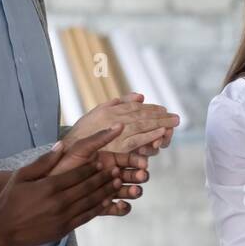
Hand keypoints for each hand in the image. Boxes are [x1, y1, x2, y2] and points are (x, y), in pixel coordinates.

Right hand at [0, 141, 121, 245]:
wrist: (2, 228)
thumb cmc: (10, 199)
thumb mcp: (22, 175)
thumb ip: (43, 161)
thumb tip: (61, 145)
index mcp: (49, 186)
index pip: (78, 174)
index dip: (93, 168)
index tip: (104, 161)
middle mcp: (59, 201)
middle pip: (88, 187)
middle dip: (104, 178)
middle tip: (118, 170)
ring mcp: (63, 216)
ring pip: (91, 202)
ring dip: (106, 192)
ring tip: (118, 184)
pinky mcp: (64, 228)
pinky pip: (86, 216)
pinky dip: (99, 208)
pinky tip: (108, 201)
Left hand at [51, 124, 150, 215]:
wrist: (46, 191)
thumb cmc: (62, 167)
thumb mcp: (81, 149)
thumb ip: (100, 138)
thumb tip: (119, 124)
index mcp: (107, 160)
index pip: (128, 159)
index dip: (138, 161)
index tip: (143, 163)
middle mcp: (108, 175)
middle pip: (132, 176)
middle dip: (139, 176)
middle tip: (140, 177)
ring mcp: (106, 191)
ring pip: (128, 192)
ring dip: (134, 191)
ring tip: (133, 191)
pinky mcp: (102, 207)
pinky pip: (118, 209)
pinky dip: (123, 208)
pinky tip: (119, 204)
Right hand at [65, 93, 180, 154]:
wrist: (68, 150)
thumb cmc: (83, 132)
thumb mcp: (98, 112)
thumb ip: (119, 103)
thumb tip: (140, 95)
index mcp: (112, 110)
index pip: (136, 109)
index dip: (152, 109)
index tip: (164, 111)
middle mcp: (115, 119)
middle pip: (143, 116)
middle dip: (160, 116)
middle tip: (175, 118)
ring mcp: (118, 132)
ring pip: (143, 126)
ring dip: (160, 123)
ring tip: (173, 123)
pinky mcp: (118, 146)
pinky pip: (138, 140)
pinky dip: (150, 135)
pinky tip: (161, 133)